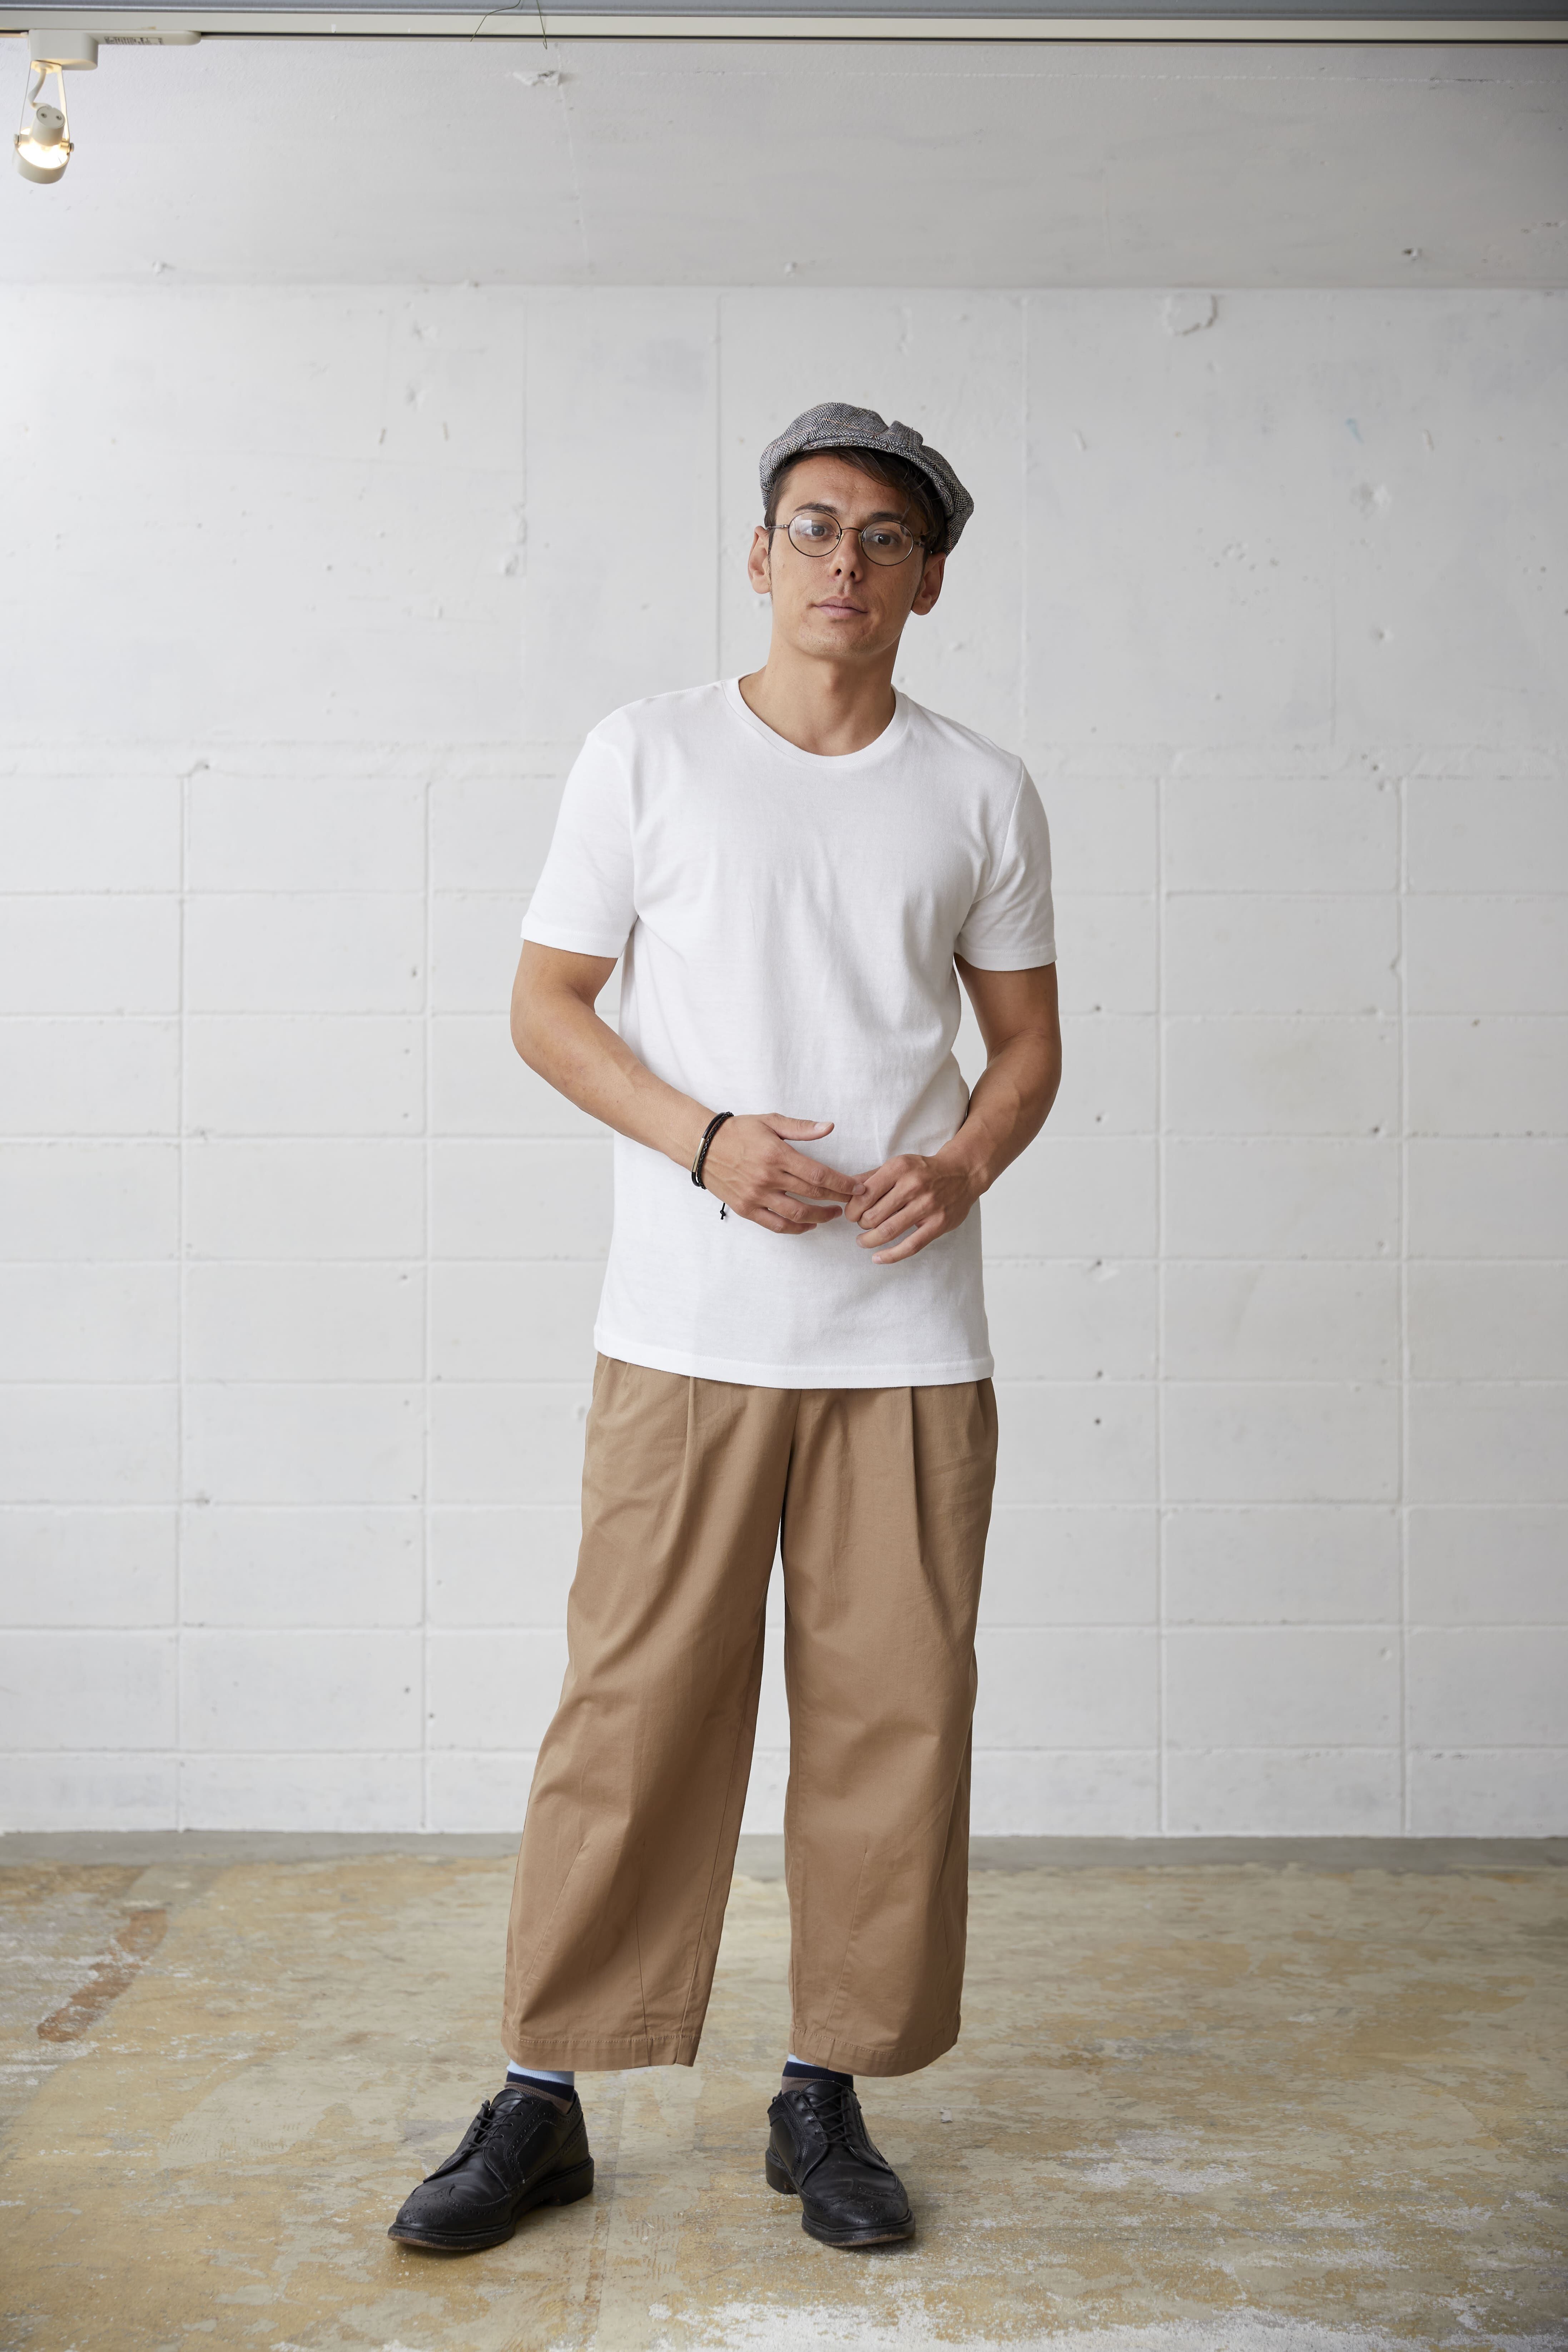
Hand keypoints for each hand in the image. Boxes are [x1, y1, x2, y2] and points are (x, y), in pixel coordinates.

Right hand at [700, 1114, 858, 1235]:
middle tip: (852, 1201)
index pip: (818, 1174)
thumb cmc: (738, 1131)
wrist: (702, 1146)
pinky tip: (808, 1225)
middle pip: (812, 1194)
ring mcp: (756, 1195)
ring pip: (796, 1214)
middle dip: (838, 1199)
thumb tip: (829, 1127)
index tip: (858, 1188)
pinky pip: (775, 1225)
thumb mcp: (770, 1121)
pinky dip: (795, 1228)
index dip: (842, 1183)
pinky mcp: (745, 1208)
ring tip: (833, 1214)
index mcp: (777, 1154)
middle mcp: (768, 1177)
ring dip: (820, 1217)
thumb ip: (801, 1128)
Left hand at [847, 1151, 979, 1263]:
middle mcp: (913, 1186)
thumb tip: (845, 1190)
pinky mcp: (938, 1224)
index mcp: (899, 1168)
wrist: (963, 1173)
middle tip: (860, 1225)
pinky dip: (891, 1255)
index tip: (851, 1214)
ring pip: (888, 1231)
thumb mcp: (898, 1165)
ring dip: (870, 1240)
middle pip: (874, 1215)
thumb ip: (872, 1177)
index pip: (865, 1194)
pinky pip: (910, 1246)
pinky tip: (878, 1258)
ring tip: (863, 1241)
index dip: (852, 1209)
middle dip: (861, 1224)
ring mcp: (927, 1206)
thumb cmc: (924, 1171)